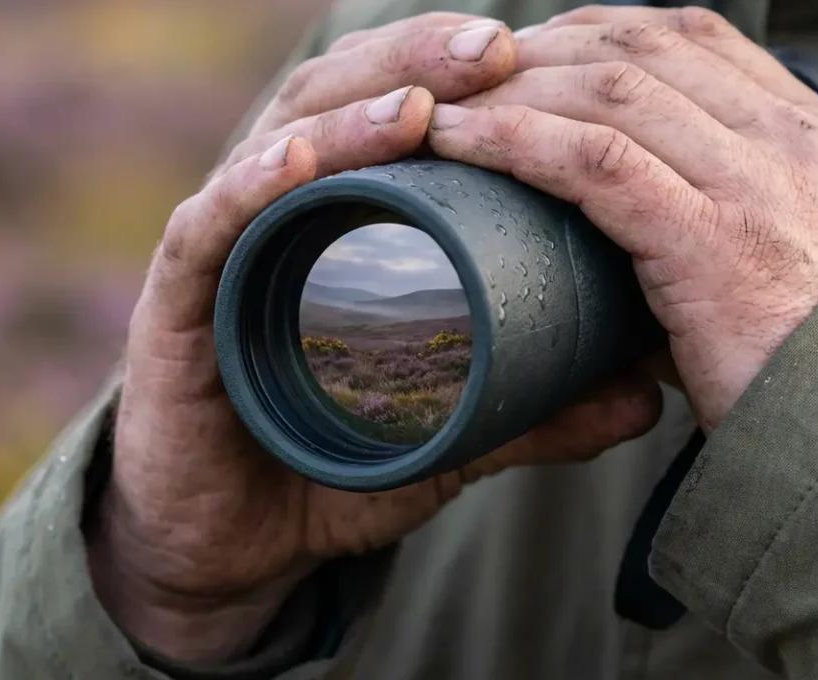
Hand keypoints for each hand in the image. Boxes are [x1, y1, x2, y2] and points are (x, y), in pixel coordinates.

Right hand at [91, 14, 662, 663]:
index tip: (543, 59)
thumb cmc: (325, 470)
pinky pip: (205, 234)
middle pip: (337, 102)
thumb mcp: (445, 438)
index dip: (460, 76)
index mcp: (338, 227)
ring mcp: (222, 258)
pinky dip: (245, 191)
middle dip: (413, 61)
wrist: (227, 552)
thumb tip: (644, 398)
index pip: (394, 116)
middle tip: (498, 48)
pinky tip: (294, 161)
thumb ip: (531, 411)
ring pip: (274, 150)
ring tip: (420, 100)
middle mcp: (278, 219)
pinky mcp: (172, 309)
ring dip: (346, 115)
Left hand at [426, 6, 817, 430]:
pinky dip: (513, 140)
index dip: (598, 32)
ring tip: (448, 108)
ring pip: (611, 90)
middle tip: (472, 79)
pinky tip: (460, 141)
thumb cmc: (805, 367)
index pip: (694, 38)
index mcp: (812, 136)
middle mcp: (792, 141)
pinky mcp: (710, 239)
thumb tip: (624, 230)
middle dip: (544, 51)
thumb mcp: (787, 266)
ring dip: (515, 90)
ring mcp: (757, 184)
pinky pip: (593, 160)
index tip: (535, 54)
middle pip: (643, 50)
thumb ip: (724, 220)